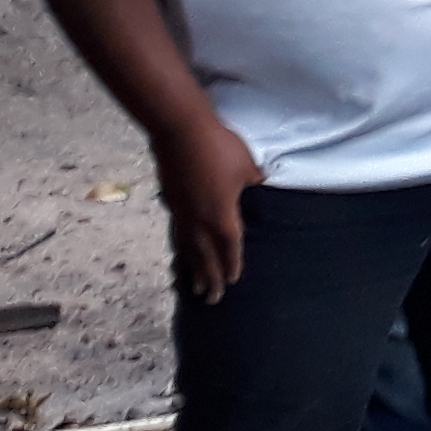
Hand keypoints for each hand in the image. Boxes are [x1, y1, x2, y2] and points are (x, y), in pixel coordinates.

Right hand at [154, 113, 266, 302]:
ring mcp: (180, 211)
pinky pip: (176, 233)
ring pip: (187, 248)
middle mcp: (198, 219)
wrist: (180, 131)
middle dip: (210, 278)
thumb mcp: (247, 165)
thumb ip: (254, 180)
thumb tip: (261, 183)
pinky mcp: (170, 200)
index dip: (231, 265)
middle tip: (212, 299)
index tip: (232, 282)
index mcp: (221, 214)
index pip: (229, 247)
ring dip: (192, 268)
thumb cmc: (220, 148)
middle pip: (205, 256)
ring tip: (192, 286)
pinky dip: (180, 248)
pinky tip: (180, 251)